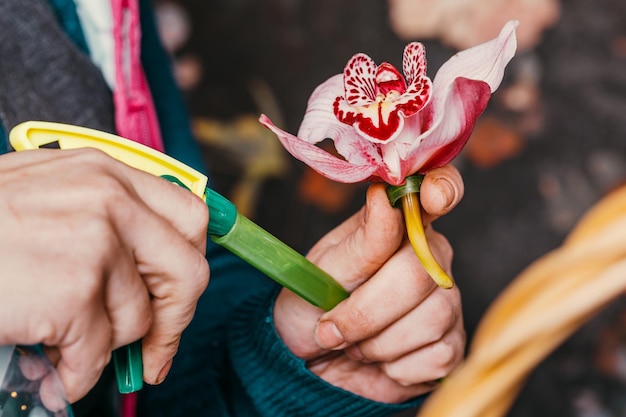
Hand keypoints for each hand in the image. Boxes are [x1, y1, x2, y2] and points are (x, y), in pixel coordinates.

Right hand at [0, 148, 208, 403]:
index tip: (179, 294)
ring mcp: (94, 244)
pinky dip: (79, 373)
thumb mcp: (50, 193)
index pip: (191, 217)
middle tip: (154, 353)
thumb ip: (107, 213)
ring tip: (67, 344)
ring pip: (139, 319)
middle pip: (187, 271)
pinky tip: (54, 367)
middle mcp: (111, 200)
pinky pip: (99, 353)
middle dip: (176, 320)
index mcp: (110, 172)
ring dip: (105, 346)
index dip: (191, 262)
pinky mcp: (72, 291)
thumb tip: (152, 259)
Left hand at [273, 165, 463, 402]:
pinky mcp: (451, 345)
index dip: (443, 187)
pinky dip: (394, 367)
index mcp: (398, 228)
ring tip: (353, 344)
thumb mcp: (320, 273)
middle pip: (420, 272)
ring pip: (431, 317)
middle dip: (364, 311)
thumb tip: (384, 198)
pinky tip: (378, 360)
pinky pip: (437, 355)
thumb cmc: (310, 307)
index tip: (432, 197)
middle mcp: (430, 257)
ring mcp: (446, 301)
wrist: (310, 365)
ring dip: (375, 343)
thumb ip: (360, 243)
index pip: (437, 192)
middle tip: (330, 329)